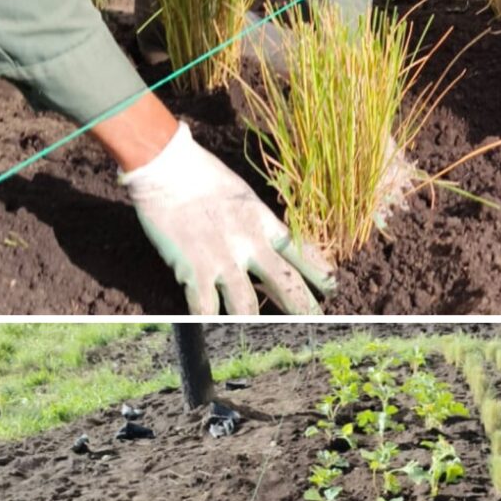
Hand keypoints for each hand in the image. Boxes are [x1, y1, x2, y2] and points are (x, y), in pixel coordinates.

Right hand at [119, 123, 332, 315]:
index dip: (320, 272)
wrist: (168, 169)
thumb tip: (265, 243)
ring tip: (260, 331)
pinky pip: (204, 307)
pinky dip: (207, 320)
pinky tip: (210, 328)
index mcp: (265, 224)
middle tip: (315, 321)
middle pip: (286, 283)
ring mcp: (223, 260)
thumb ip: (257, 223)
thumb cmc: (202, 176)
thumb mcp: (244, 196)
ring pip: (246, 305)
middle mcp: (250, 245)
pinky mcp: (193, 270)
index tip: (333, 287)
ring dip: (253, 320)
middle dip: (303, 306)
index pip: (302, 253)